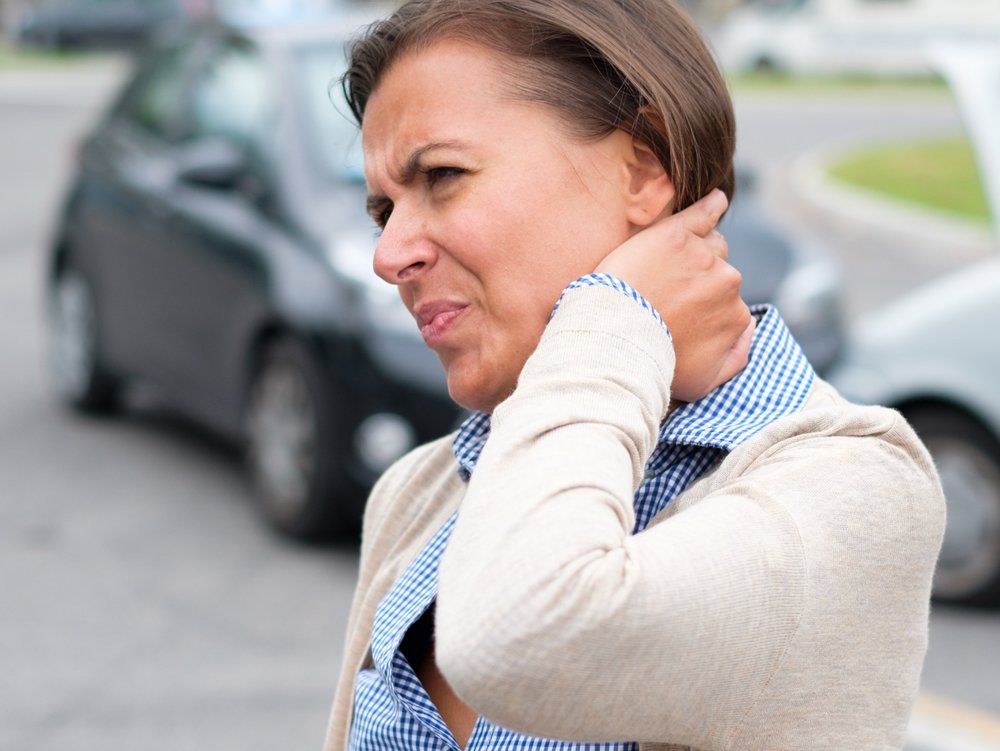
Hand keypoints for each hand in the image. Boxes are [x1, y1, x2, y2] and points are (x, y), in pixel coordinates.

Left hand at [595, 189, 752, 401]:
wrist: (617, 339)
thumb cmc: (655, 363)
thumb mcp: (703, 381)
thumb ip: (736, 358)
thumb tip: (750, 331)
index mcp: (736, 315)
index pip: (727, 303)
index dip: (701, 309)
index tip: (678, 315)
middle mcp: (728, 282)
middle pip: (718, 272)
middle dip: (696, 283)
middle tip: (663, 297)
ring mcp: (703, 255)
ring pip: (708, 245)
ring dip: (695, 253)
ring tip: (668, 266)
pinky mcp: (675, 234)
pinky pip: (703, 212)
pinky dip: (711, 205)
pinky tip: (715, 201)